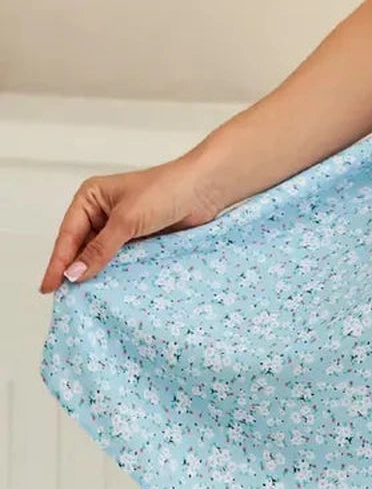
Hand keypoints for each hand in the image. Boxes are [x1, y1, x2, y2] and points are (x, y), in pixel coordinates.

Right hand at [38, 161, 222, 292]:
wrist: (206, 188)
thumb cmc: (166, 190)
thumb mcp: (127, 220)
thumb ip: (100, 249)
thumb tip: (74, 274)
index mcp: (91, 198)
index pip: (68, 234)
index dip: (58, 262)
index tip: (48, 288)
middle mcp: (102, 211)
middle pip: (81, 247)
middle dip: (74, 270)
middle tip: (63, 300)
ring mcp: (122, 226)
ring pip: (101, 256)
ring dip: (95, 274)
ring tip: (82, 301)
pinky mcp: (140, 239)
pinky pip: (121, 260)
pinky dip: (115, 274)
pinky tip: (108, 291)